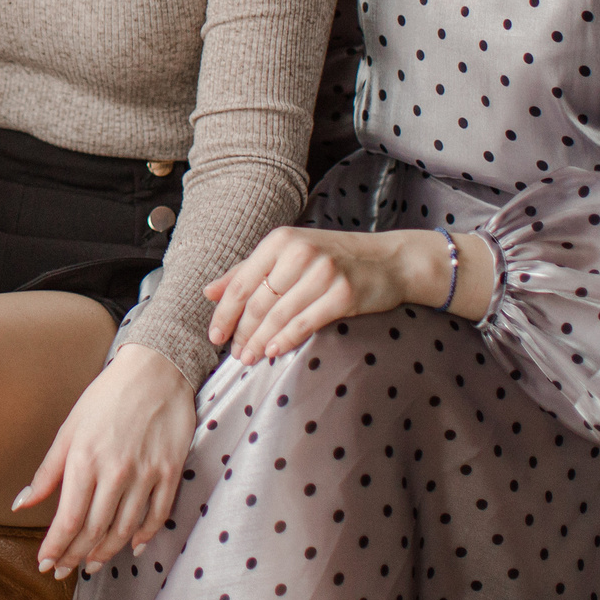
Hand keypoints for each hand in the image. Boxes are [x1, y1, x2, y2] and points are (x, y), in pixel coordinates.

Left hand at [16, 342, 195, 579]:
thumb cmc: (106, 397)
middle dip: (75, 556)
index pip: (67, 520)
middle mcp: (115, 473)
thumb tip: (21, 504)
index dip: (55, 547)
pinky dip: (145, 536)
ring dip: (106, 552)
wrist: (155, 370)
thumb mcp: (70, 429)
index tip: (46, 563)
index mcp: (85, 461)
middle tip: (64, 570)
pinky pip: (157, 516)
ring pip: (124, 530)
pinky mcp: (170, 473)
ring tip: (93, 564)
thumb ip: (47, 472)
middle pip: (93, 530)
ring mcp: (145, 475)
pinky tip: (134, 547)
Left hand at [204, 225, 493, 364]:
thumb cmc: (333, 258)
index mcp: (280, 241)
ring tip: (249, 358)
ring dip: (261, 340)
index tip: (214, 336)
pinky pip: (306, 322)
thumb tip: (209, 292)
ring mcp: (324, 272)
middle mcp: (300, 252)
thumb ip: (248, 272)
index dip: (225, 312)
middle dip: (243, 332)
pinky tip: (274, 351)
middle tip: (235, 355)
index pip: (242, 282)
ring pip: (280, 314)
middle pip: (259, 302)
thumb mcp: (288, 255)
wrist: (390, 260)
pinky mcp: (344, 294)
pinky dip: (287, 339)